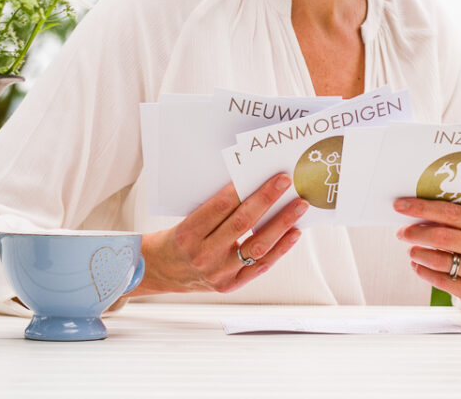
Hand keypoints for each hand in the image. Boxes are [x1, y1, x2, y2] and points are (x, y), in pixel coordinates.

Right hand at [129, 174, 307, 295]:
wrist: (162, 270)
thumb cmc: (178, 237)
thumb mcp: (188, 218)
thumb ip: (216, 207)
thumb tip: (252, 185)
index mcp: (188, 233)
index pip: (221, 207)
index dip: (245, 189)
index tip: (266, 176)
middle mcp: (203, 255)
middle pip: (242, 224)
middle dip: (267, 199)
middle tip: (286, 182)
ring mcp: (218, 273)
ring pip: (256, 247)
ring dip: (281, 224)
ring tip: (299, 206)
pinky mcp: (230, 285)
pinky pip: (260, 267)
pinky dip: (280, 249)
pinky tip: (294, 233)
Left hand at [393, 197, 460, 307]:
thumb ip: (452, 221)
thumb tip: (413, 211)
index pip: (450, 213)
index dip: (422, 208)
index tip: (399, 206)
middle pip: (442, 236)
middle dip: (416, 233)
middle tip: (401, 232)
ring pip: (439, 260)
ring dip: (418, 253)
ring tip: (411, 250)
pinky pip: (440, 280)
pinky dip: (423, 271)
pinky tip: (417, 265)